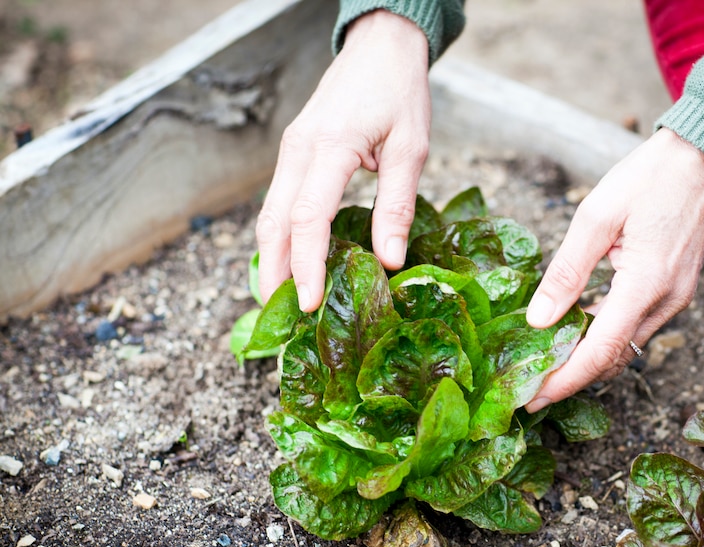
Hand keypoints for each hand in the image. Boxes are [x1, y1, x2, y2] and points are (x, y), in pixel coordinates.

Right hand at [255, 10, 431, 310]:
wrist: (380, 48)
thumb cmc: (400, 93)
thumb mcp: (412, 148)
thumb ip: (398, 204)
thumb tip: (390, 260)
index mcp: (329, 148)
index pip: (307, 219)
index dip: (307, 266)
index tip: (311, 305)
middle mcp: (299, 150)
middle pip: (273, 223)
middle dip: (274, 274)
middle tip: (284, 318)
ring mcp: (291, 151)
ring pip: (269, 215)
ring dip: (273, 259)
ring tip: (284, 301)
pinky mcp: (295, 153)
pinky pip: (279, 202)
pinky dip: (281, 238)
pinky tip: (292, 264)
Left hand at [524, 128, 703, 410]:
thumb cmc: (649, 177)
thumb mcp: (595, 217)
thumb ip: (566, 272)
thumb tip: (538, 319)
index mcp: (646, 282)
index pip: (600, 350)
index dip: (564, 381)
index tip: (532, 398)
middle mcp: (666, 301)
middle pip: (613, 358)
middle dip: (570, 378)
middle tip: (528, 386)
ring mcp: (676, 300)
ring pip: (625, 347)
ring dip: (587, 360)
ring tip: (544, 362)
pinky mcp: (675, 293)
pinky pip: (635, 328)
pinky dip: (604, 337)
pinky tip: (574, 331)